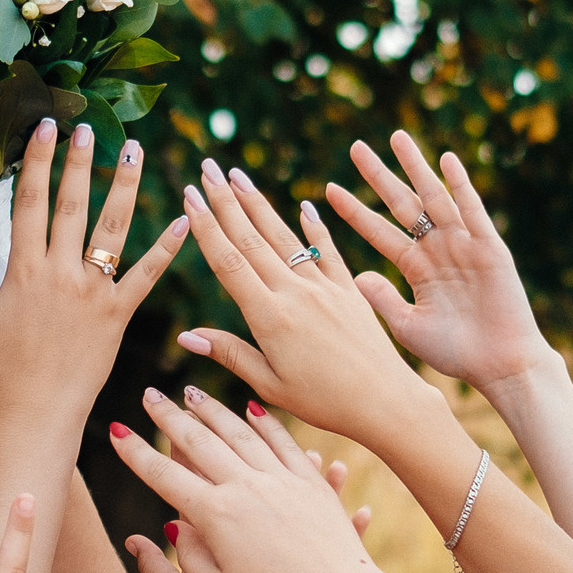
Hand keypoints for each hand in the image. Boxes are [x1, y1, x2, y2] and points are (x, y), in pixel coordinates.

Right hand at [0, 122, 186, 415]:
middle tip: (88, 127)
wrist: (36, 412)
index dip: (38, 164)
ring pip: (112, 230)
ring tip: (134, 151)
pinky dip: (166, 249)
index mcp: (24, 271)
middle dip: (79, 163)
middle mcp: (60, 274)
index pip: (31, 204)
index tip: (45, 130)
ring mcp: (93, 293)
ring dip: (125, 187)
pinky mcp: (118, 315)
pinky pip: (145, 276)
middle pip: (72, 206)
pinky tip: (182, 220)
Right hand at [107, 385, 391, 572]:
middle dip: (169, 416)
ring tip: (193, 393)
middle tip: (149, 395)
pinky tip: (253, 409)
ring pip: (240, 433)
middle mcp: (246, 488)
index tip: (115, 430)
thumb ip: (187, 558)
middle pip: (199, 441)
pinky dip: (264, 423)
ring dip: (212, 410)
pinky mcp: (312, 484)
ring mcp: (282, 481)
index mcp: (215, 516)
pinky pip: (283, 443)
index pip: (164, 475)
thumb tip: (172, 527)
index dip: (135, 452)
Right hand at [171, 159, 435, 446]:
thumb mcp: (270, 385)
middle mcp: (296, 293)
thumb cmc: (325, 404)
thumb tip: (186, 334)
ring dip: (259, 204)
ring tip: (239, 175)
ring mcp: (325, 288)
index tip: (188, 197)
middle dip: (225, 201)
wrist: (387, 402)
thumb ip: (230, 353)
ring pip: (285, 237)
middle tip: (205, 168)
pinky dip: (315, 227)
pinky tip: (305, 206)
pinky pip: (328, 252)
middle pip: (252, 239)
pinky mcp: (351, 291)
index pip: (229, 262)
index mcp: (270, 316)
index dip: (206, 226)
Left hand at [321, 132, 563, 397]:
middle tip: (355, 147)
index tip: (328, 190)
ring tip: (396, 137)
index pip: (378, 232)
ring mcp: (463, 245)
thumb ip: (384, 301)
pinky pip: (472, 210)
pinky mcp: (489, 248)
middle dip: (379, 176)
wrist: (501, 366)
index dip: (355, 211)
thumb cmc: (457, 353)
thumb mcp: (409, 327)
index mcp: (416, 269)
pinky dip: (460, 185)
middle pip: (402, 204)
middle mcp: (437, 250)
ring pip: (434, 197)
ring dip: (415, 167)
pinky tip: (446, 159)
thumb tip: (355, 277)